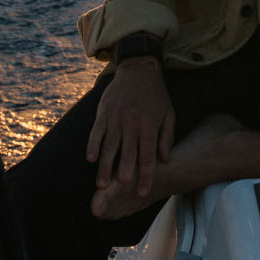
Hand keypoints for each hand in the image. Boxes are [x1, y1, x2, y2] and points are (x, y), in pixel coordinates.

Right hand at [86, 58, 174, 199]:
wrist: (139, 69)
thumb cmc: (156, 94)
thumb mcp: (169, 113)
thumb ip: (166, 136)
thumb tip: (164, 159)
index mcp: (149, 125)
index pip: (147, 156)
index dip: (145, 176)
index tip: (143, 191)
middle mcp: (131, 123)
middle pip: (127, 153)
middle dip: (123, 173)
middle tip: (119, 189)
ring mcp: (116, 117)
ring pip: (109, 146)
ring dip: (105, 166)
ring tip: (101, 184)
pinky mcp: (104, 111)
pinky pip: (96, 131)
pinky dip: (92, 145)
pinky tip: (90, 158)